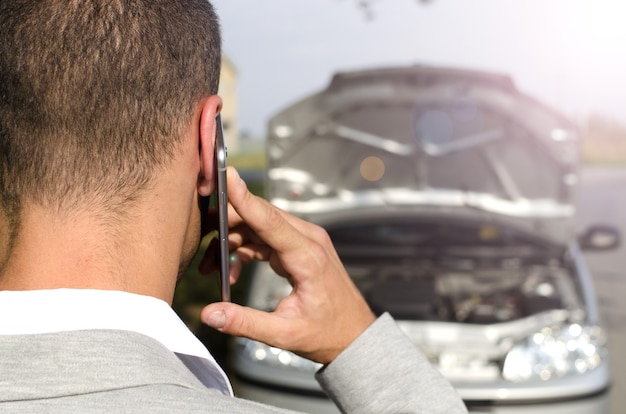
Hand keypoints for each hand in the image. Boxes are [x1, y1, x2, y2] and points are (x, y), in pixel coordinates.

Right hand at [200, 167, 375, 363]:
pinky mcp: (299, 246)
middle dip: (226, 227)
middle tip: (201, 250)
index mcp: (307, 257)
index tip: (227, 175)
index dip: (245, 198)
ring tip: (212, 270)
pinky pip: (265, 237)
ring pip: (258, 225)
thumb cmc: (327, 333)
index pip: (269, 220)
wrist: (354, 335)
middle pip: (258, 217)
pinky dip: (244, 249)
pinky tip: (232, 272)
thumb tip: (209, 314)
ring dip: (232, 241)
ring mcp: (304, 240)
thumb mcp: (285, 334)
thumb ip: (245, 322)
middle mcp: (308, 240)